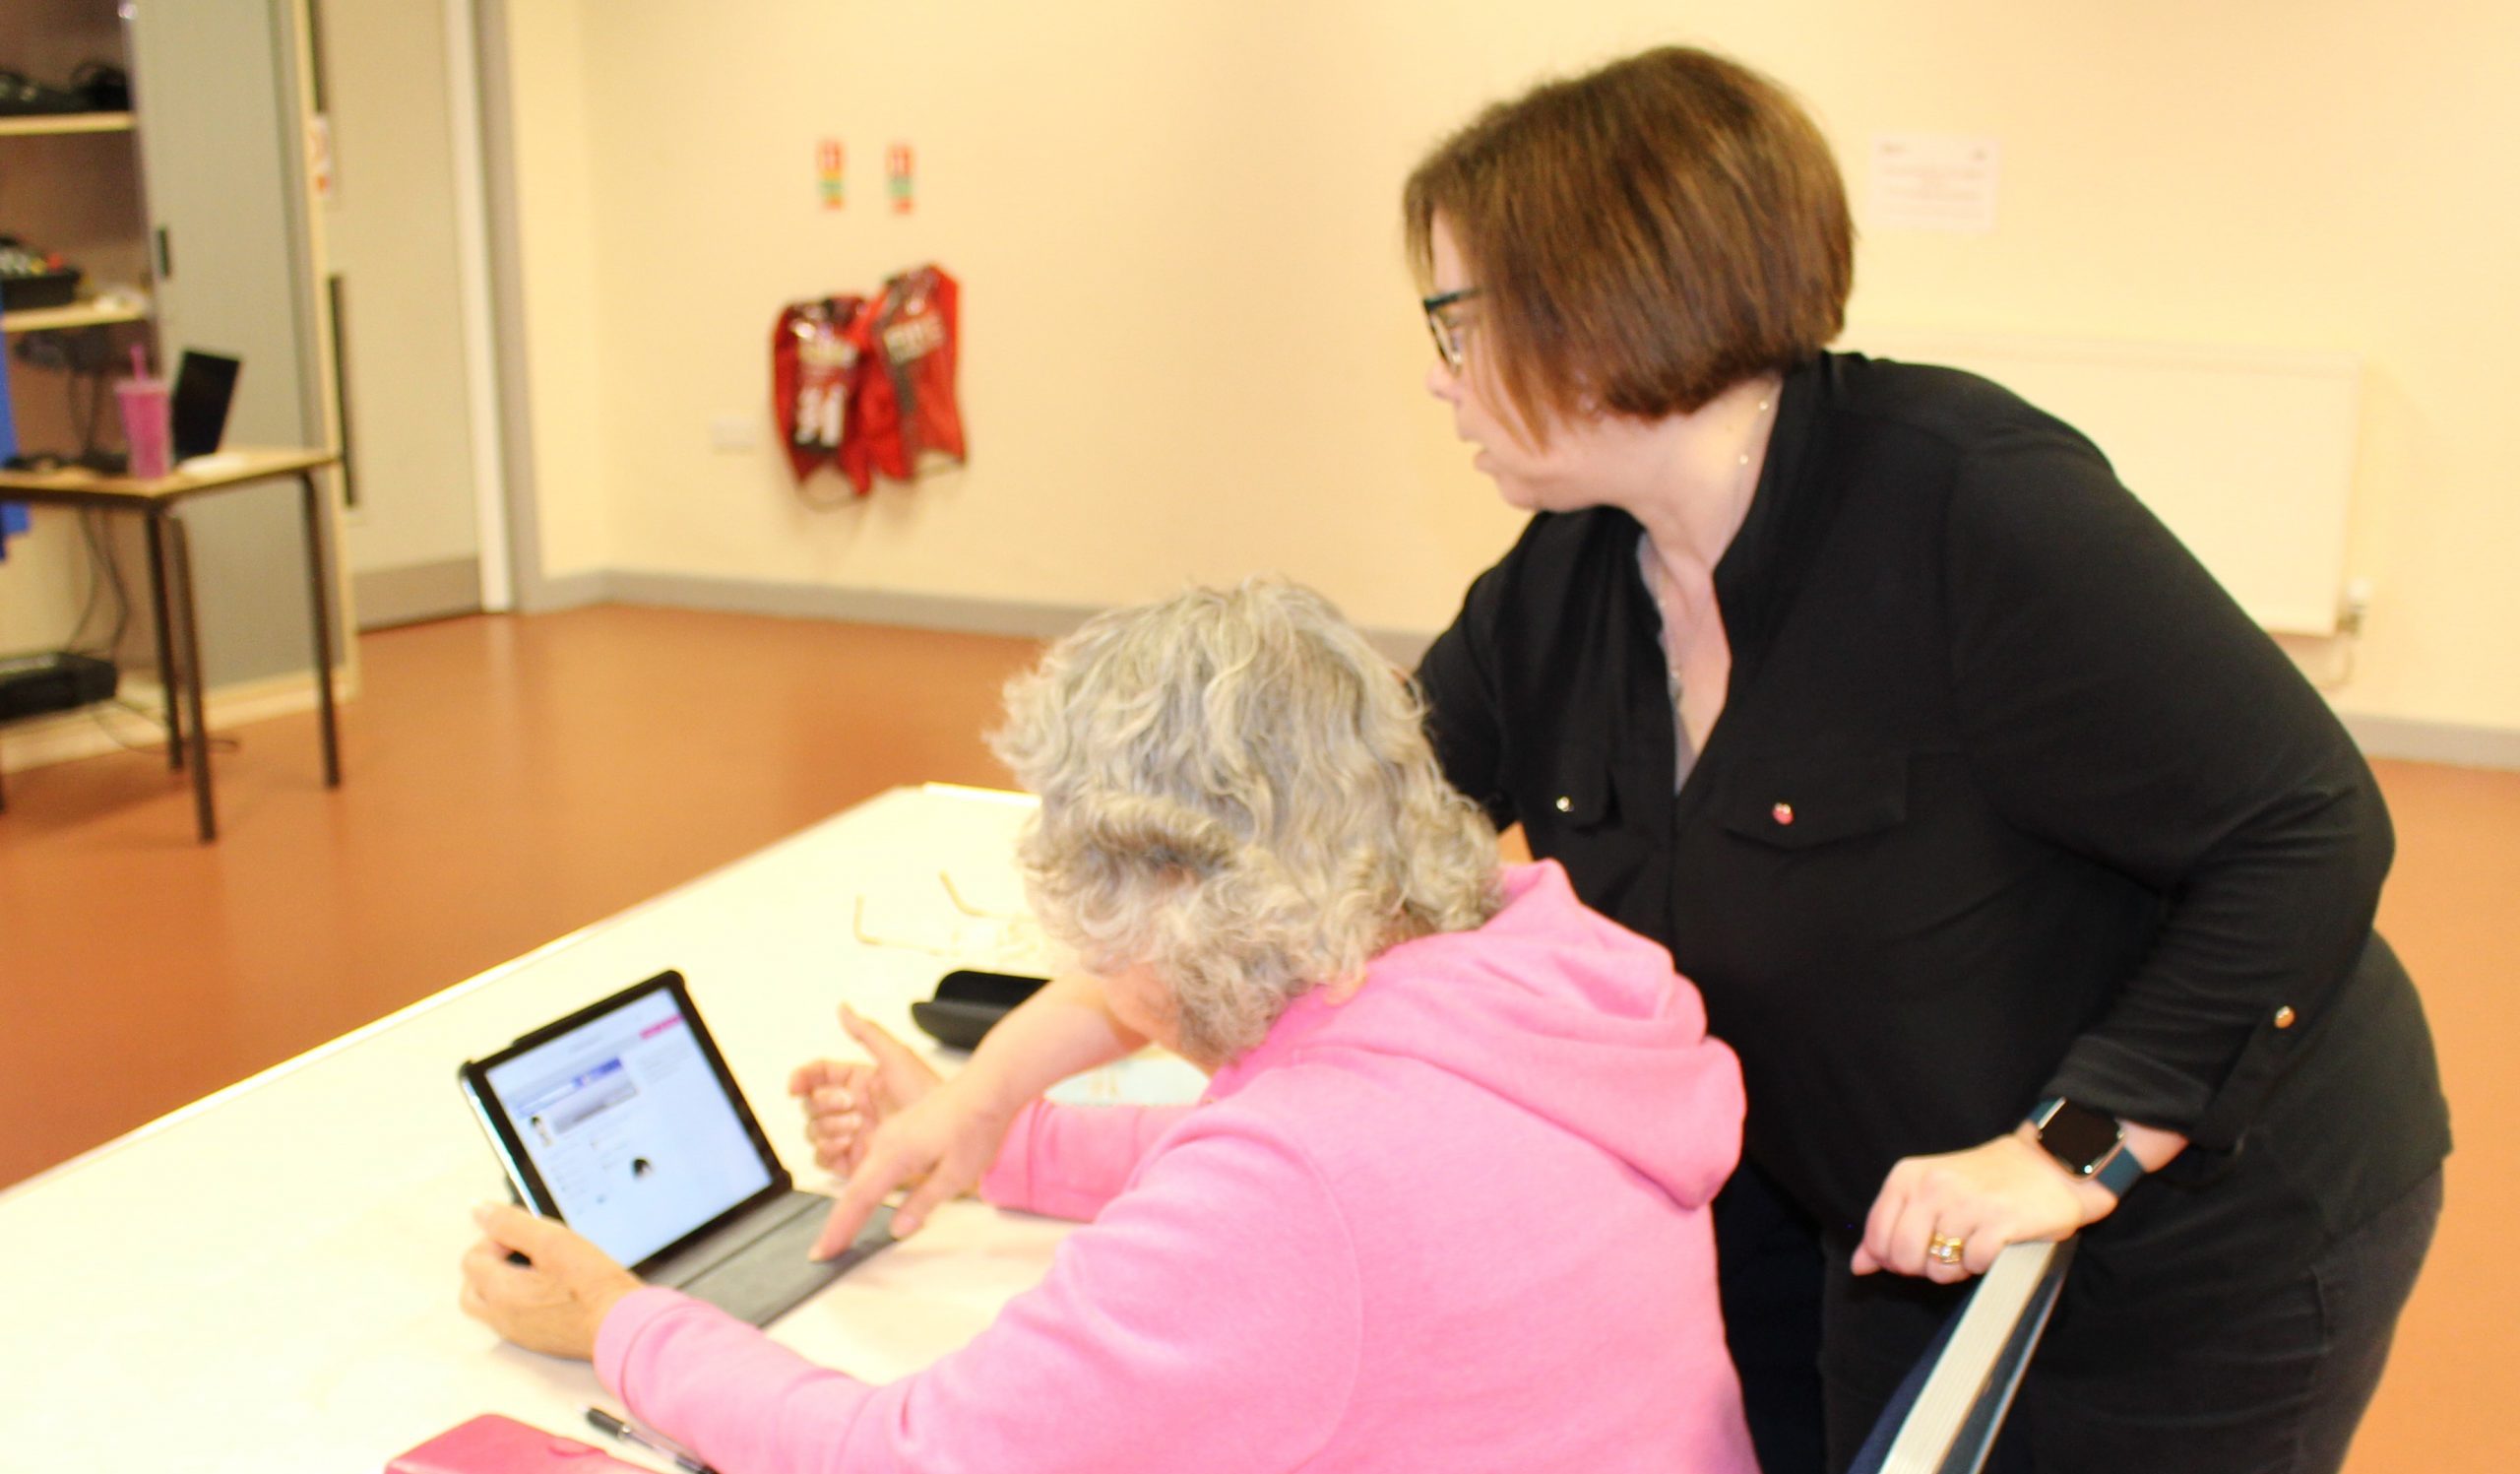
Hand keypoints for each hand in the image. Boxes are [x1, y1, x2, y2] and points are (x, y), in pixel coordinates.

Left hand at [459, 1203, 642, 1358]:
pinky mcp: (539, 1341)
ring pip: (492, 1305)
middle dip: (490, 1263)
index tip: (527, 1236)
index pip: (472, 1259)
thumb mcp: (553, 1241)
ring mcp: (519, 1333)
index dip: (495, 1238)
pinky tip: (551, 1289)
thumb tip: (479, 1211)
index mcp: (499, 1292)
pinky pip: (514, 1318)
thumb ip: (511, 1224)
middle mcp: (502, 1317)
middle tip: (523, 1251)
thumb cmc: (592, 1285)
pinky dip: (520, 1300)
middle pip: (472, 1287)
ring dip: (504, 1282)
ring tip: (538, 1268)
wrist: (622, 1327)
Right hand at [789, 1004, 946, 1174]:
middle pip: (811, 1105)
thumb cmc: (929, 1095)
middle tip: (850, 1104)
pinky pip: (824, 1158)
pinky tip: (847, 1142)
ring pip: (814, 1131)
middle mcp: (851, 1107)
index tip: (796, 1085)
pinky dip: (828, 1150)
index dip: (802, 1079)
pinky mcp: (853, 1161)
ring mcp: (851, 1135)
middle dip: (825, 1104)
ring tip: (856, 1125)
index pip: (816, 1077)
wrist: (948, 1134)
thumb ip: (867, 1032)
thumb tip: (843, 1008)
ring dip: (828, 1127)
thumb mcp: (898, 1057)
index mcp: (858, 1082)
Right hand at [808, 1067, 1015, 1257]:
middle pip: (854, 1190)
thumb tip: (897, 1229)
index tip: (824, 1252)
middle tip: (823, 1252)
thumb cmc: (976, 1127)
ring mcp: (890, 1136)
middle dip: (838, 1222)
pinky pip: (872, 1164)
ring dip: (848, 1205)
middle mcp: (885, 1144)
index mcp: (895, 1155)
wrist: (986, 1088)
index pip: (859, 1199)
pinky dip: (863, 1186)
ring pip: (861, 1176)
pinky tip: (864, 1199)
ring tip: (839, 1233)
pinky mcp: (900, 1132)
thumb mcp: (955, 1174)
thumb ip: (922, 1203)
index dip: (840, 1228)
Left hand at [1851, 1129, 2118, 1283]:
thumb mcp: (1928, 1192)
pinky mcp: (1999, 1221)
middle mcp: (1932, 1186)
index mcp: (1908, 1177)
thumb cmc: (1985, 1182)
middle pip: (1903, 1258)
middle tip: (1947, 1252)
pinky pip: (1974, 1265)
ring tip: (1972, 1244)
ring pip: (1938, 1267)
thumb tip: (1860, 1266)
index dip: (1893, 1258)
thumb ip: (1889, 1226)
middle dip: (1924, 1268)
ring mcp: (1965, 1203)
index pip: (1877, 1238)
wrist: (2049, 1164)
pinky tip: (1992, 1245)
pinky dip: (1982, 1265)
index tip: (1917, 1251)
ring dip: (1956, 1268)